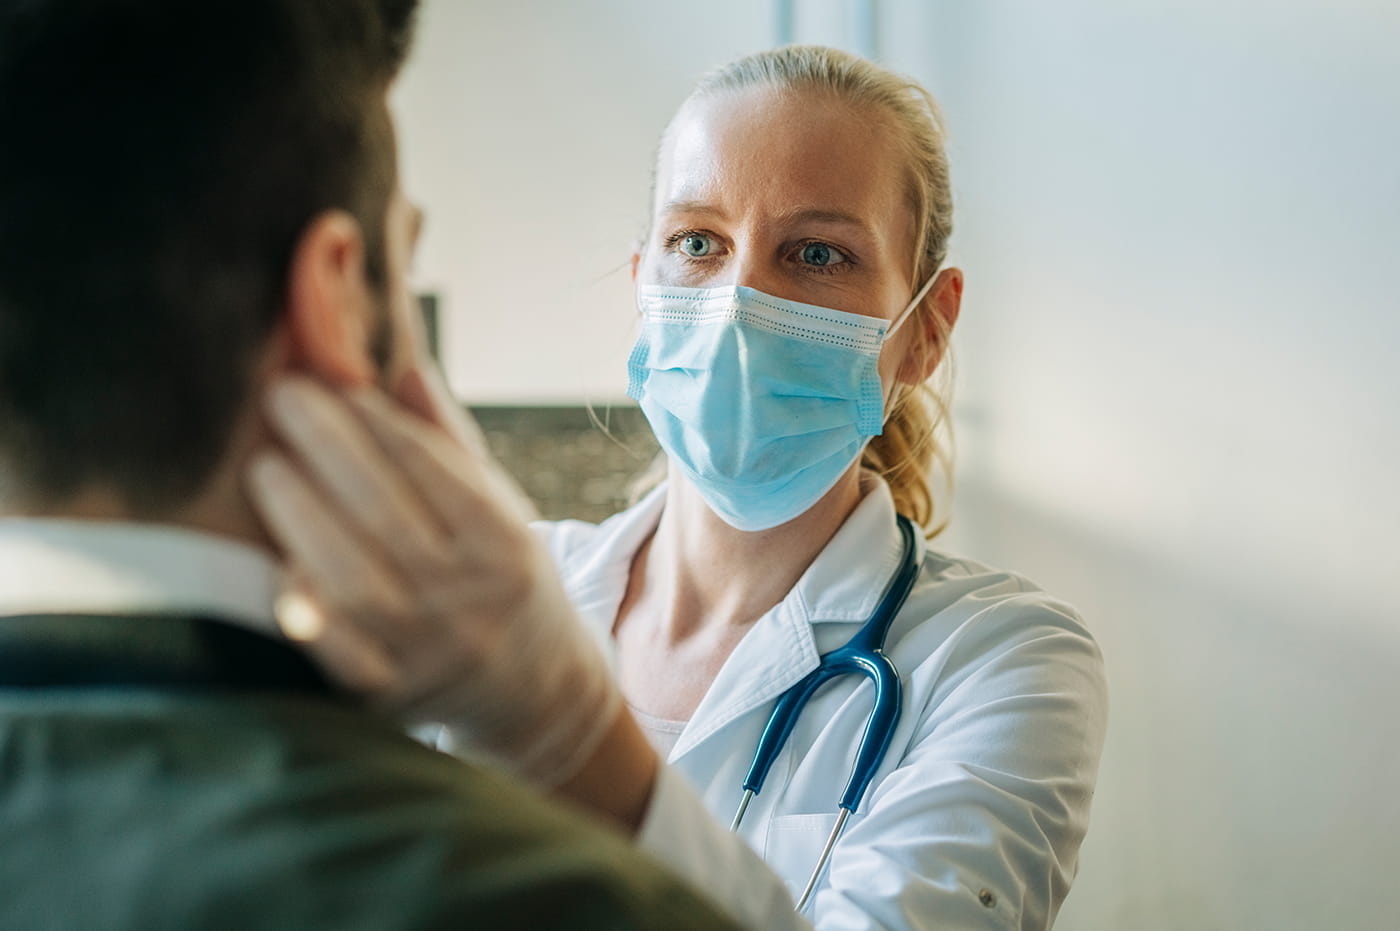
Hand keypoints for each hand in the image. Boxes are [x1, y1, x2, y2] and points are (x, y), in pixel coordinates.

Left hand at [245, 369, 621, 785]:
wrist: (535, 691)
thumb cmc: (502, 578)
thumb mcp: (499, 507)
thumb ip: (446, 440)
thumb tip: (397, 363)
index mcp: (503, 544)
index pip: (435, 470)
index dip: (379, 422)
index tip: (333, 378)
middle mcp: (470, 598)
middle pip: (387, 514)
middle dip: (329, 447)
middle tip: (282, 396)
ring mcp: (427, 651)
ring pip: (354, 580)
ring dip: (302, 517)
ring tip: (265, 466)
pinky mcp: (388, 696)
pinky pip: (336, 652)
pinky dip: (305, 606)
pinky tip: (277, 561)